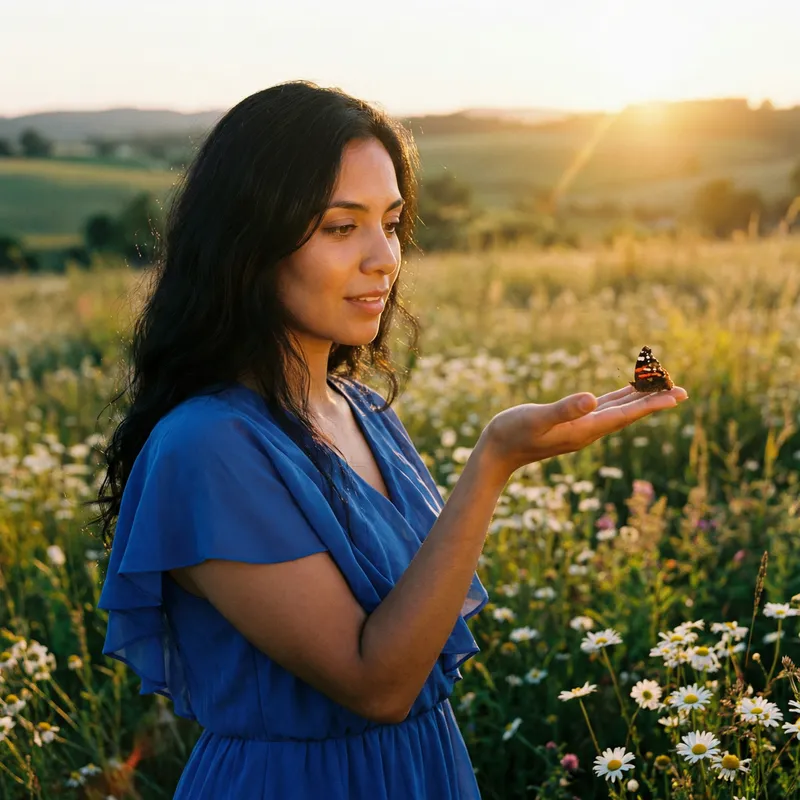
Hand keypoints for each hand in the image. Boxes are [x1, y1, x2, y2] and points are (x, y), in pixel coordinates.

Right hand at [482, 384, 688, 473]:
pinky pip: (604, 409)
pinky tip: (626, 393)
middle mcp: (588, 430)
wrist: (496, 452)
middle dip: (655, 402)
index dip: (651, 404)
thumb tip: (592, 400)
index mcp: (584, 429)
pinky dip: (619, 399)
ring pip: (619, 410)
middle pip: (629, 414)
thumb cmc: (511, 433)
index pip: (625, 415)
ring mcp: (581, 428)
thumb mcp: (537, 418)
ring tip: (662, 390)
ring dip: (640, 400)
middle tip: (684, 392)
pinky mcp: (572, 424)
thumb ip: (564, 409)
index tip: (677, 397)